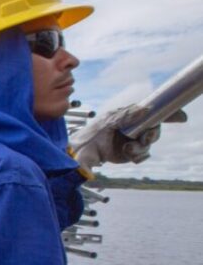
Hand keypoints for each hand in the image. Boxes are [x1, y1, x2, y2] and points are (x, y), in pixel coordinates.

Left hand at [72, 105, 186, 170]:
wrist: (82, 151)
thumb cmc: (92, 134)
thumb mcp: (109, 123)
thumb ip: (127, 116)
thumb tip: (145, 108)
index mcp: (128, 115)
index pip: (152, 111)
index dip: (169, 114)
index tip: (181, 118)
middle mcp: (133, 127)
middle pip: (154, 130)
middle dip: (152, 135)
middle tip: (145, 138)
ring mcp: (133, 140)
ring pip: (148, 143)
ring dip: (140, 148)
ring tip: (127, 150)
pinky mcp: (130, 152)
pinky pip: (142, 154)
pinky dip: (138, 156)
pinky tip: (128, 155)